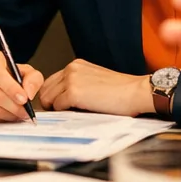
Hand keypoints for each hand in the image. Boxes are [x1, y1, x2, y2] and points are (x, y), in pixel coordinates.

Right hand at [0, 50, 42, 121]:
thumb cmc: (2, 74)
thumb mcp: (21, 70)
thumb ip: (32, 78)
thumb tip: (29, 93)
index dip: (12, 89)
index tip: (24, 100)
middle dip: (13, 106)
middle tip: (25, 113)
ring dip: (7, 115)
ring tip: (17, 115)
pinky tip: (4, 116)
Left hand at [38, 59, 152, 115]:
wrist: (135, 92)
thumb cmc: (121, 91)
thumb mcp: (95, 81)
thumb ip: (78, 85)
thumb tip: (62, 101)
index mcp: (77, 65)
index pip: (51, 82)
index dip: (52, 96)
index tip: (57, 107)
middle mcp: (71, 69)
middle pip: (45, 89)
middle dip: (50, 103)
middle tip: (61, 115)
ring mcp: (71, 79)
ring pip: (47, 98)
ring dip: (55, 109)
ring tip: (68, 115)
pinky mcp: (74, 92)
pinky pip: (57, 106)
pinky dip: (63, 113)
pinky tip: (76, 114)